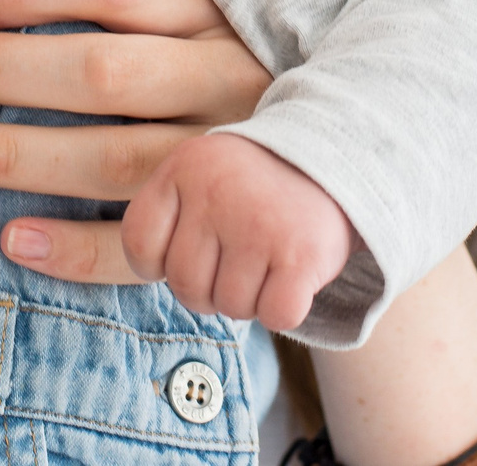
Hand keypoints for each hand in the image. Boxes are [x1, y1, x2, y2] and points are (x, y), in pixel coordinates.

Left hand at [0, 0, 271, 283]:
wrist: (321, 154)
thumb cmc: (212, 57)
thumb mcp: (187, 7)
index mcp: (214, 6)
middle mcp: (226, 77)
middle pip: (101, 72)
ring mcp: (225, 159)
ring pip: (111, 159)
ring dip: (10, 155)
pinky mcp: (220, 229)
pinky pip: (144, 245)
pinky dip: (73, 248)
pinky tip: (10, 239)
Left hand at [122, 133, 351, 331]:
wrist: (337, 160)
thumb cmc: (254, 186)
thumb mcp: (201, 175)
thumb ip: (168, 217)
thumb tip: (152, 277)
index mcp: (183, 169)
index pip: (140, 246)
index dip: (162, 264)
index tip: (195, 249)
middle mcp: (216, 192)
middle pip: (185, 286)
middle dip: (211, 288)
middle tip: (239, 258)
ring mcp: (258, 224)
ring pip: (230, 306)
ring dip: (250, 298)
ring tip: (268, 260)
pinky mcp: (300, 256)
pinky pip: (275, 316)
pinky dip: (284, 310)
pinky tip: (292, 276)